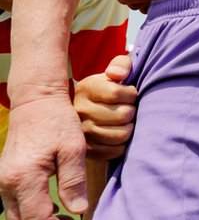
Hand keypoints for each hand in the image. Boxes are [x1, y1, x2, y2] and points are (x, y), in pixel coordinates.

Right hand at [0, 94, 88, 218]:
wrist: (36, 103)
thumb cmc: (57, 122)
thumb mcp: (73, 148)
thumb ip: (74, 181)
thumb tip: (78, 210)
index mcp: (24, 177)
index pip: (37, 218)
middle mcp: (7, 183)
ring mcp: (3, 182)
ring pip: (16, 216)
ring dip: (37, 219)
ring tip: (63, 216)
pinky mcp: (5, 179)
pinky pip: (14, 205)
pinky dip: (31, 211)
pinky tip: (51, 206)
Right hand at [74, 55, 136, 160]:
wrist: (89, 109)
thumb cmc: (108, 88)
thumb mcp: (113, 71)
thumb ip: (121, 65)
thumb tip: (118, 75)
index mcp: (86, 89)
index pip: (116, 93)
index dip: (131, 94)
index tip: (130, 93)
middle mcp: (80, 112)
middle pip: (122, 115)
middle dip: (132, 110)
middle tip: (129, 108)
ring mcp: (82, 133)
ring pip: (121, 135)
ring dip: (130, 127)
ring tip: (126, 121)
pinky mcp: (88, 150)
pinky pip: (116, 150)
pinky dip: (124, 143)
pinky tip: (120, 132)